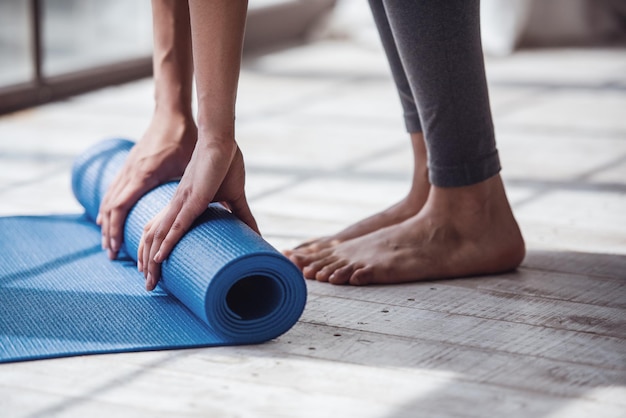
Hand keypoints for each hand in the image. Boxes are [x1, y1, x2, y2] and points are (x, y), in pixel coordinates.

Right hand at [97, 113, 195, 258]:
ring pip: (109, 199)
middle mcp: (131, 173)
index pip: (121, 207)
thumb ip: (205, 187)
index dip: (116, 229)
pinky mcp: (130, 164)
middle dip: (109, 232)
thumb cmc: (184, 137)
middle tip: (111, 254)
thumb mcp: (191, 164)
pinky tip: (107, 216)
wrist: (171, 112)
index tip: (117, 249)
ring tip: (108, 242)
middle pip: (111, 208)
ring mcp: (128, 168)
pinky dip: (108, 205)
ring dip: (106, 221)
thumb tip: (228, 206)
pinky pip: (113, 189)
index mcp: (144, 175)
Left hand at [138, 138, 257, 290]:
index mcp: (183, 204)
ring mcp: (182, 202)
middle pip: (153, 238)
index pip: (162, 232)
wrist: (222, 141)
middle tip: (149, 286)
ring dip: (151, 260)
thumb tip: (256, 233)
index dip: (155, 251)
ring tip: (149, 281)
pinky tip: (157, 259)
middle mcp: (176, 205)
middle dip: (147, 264)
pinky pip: (175, 225)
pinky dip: (165, 243)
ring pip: (159, 236)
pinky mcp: (192, 199)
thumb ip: (242, 215)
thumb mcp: (234, 196)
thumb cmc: (226, 163)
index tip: (153, 270)